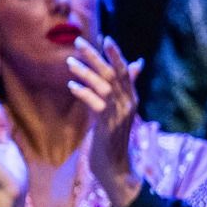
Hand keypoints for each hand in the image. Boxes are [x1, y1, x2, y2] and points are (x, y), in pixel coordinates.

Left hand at [67, 36, 144, 206]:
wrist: (116, 168)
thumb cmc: (114, 139)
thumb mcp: (120, 110)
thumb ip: (125, 88)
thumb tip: (137, 64)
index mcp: (132, 99)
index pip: (125, 71)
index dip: (116, 54)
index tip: (105, 38)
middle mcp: (129, 104)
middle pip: (114, 74)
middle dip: (96, 56)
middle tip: (78, 42)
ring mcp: (120, 114)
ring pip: (104, 86)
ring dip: (86, 72)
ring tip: (69, 61)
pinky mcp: (109, 125)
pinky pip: (96, 104)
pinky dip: (84, 93)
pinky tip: (71, 86)